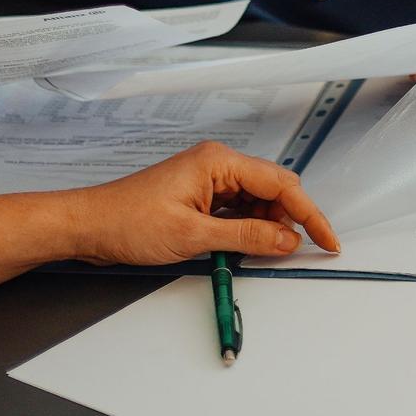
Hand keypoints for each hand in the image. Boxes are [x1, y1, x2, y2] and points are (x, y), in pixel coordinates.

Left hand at [62, 140, 341, 264]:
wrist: (88, 226)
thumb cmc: (128, 222)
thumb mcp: (194, 236)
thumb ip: (246, 238)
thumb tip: (286, 241)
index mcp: (218, 162)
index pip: (281, 184)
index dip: (308, 214)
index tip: (326, 239)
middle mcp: (217, 164)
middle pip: (272, 189)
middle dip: (290, 220)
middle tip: (301, 250)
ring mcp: (207, 179)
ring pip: (256, 201)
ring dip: (267, 227)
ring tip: (268, 253)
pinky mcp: (199, 196)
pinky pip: (237, 209)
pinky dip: (248, 228)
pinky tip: (248, 246)